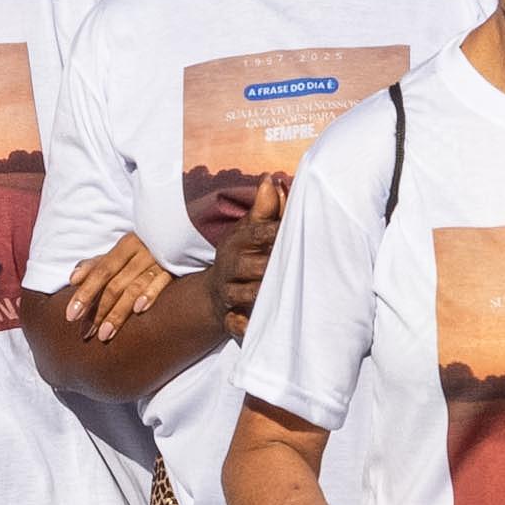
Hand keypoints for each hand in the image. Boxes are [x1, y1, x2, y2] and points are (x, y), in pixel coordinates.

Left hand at [65, 233, 173, 342]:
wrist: (185, 235)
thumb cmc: (148, 247)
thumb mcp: (122, 253)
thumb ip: (97, 265)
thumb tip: (72, 278)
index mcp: (125, 247)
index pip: (101, 272)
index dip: (85, 293)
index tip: (70, 316)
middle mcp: (140, 252)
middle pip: (115, 283)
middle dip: (98, 309)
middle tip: (86, 333)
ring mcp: (159, 260)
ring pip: (134, 287)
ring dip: (119, 312)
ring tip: (105, 334)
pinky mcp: (177, 268)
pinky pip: (162, 282)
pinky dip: (150, 294)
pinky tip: (139, 310)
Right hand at [207, 178, 284, 342]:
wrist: (213, 294)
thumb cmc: (241, 255)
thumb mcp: (248, 231)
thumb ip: (265, 209)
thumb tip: (272, 178)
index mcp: (237, 243)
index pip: (254, 233)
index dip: (272, 231)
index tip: (291, 229)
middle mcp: (230, 268)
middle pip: (247, 266)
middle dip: (266, 265)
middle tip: (289, 264)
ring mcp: (229, 294)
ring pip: (242, 295)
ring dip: (258, 294)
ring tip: (280, 292)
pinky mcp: (230, 318)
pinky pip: (234, 324)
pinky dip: (243, 326)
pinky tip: (254, 326)